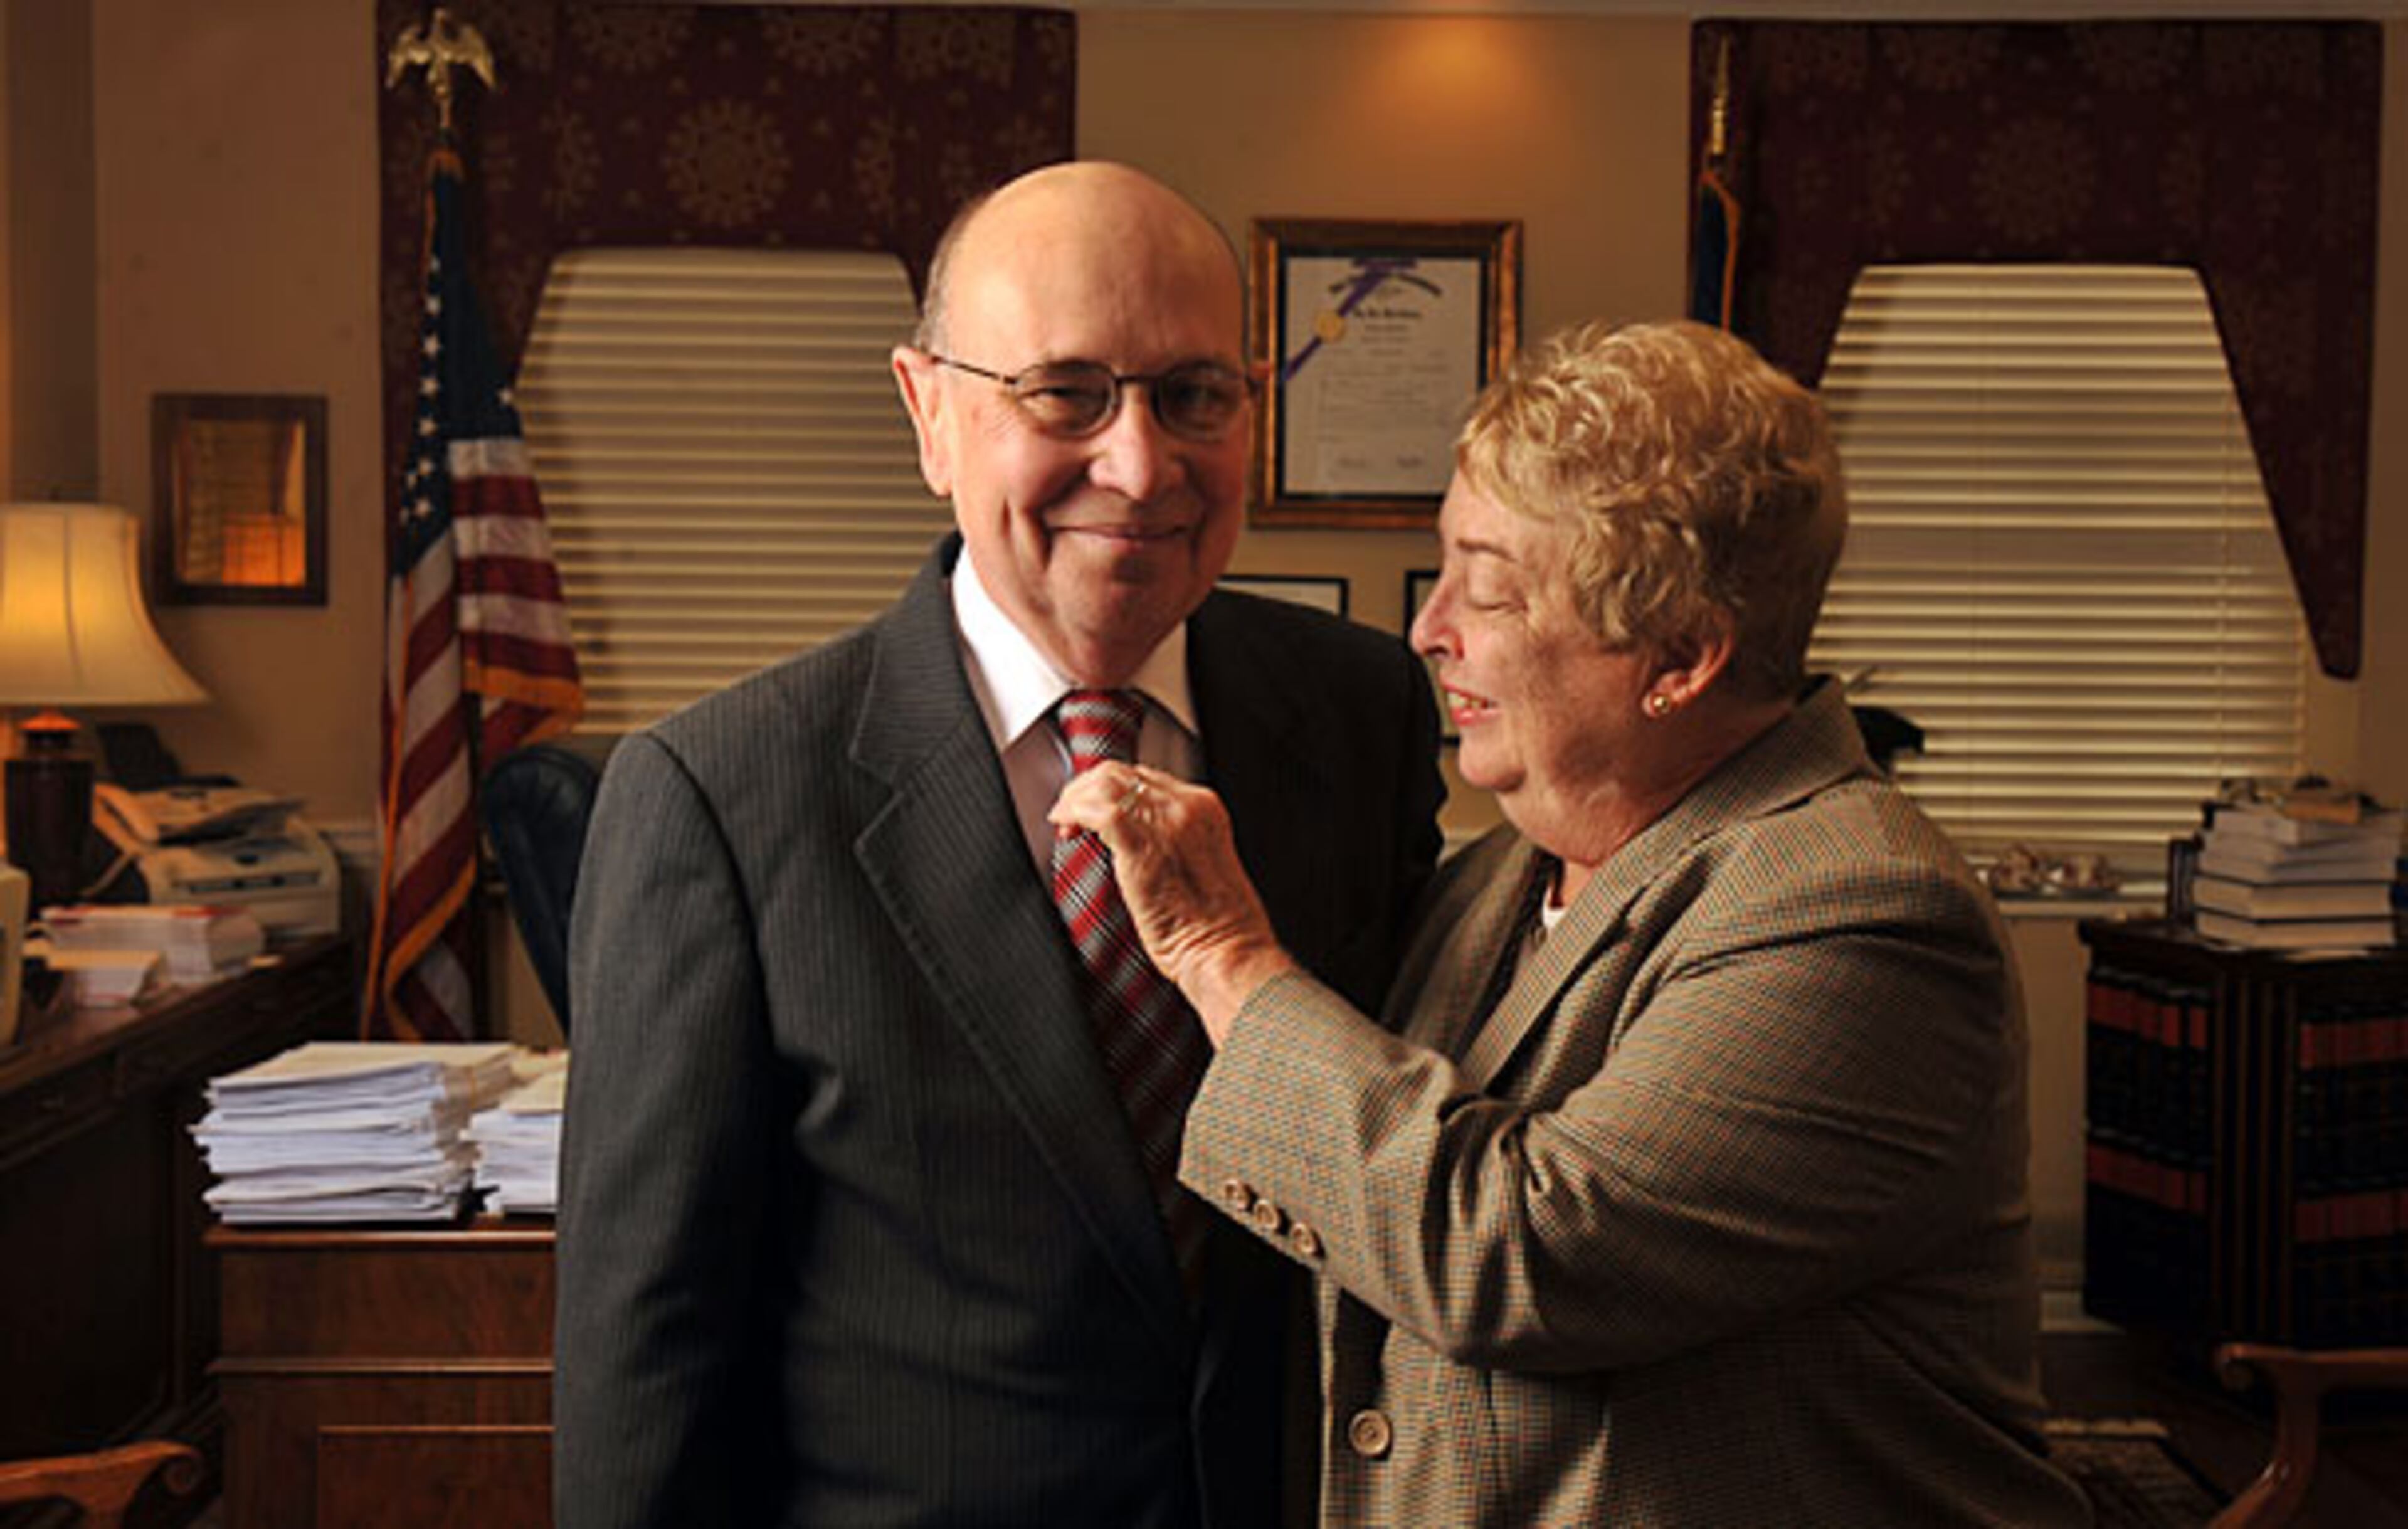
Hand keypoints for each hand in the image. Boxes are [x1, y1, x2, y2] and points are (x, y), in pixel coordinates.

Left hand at [1048, 764, 1297, 1042]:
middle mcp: (1188, 806)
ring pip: (1105, 784)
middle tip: (1071, 812)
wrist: (1226, 951)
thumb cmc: (1215, 929)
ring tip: (1064, 819)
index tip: (1094, 808)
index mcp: (1206, 810)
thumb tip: (1133, 840)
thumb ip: (1172, 842)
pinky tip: (1064, 825)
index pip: (1148, 779)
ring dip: (1076, 798)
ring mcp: (1166, 820)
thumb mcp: (1200, 866)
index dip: (1113, 789)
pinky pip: (1094, 809)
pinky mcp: (1140, 842)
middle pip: (1123, 774)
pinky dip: (1072, 812)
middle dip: (1089, 788)